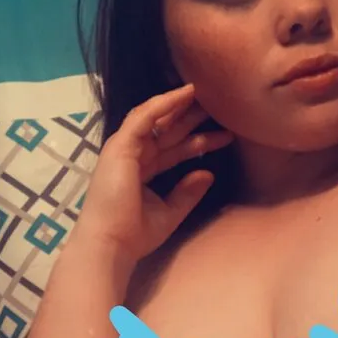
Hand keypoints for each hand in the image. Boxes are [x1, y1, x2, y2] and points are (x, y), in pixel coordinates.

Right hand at [75, 84, 233, 260]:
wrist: (112, 245)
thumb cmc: (135, 234)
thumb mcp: (170, 212)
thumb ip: (188, 192)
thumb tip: (208, 174)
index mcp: (143, 171)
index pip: (174, 150)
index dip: (199, 142)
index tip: (226, 135)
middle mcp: (133, 156)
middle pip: (168, 132)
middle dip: (194, 119)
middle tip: (222, 107)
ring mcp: (124, 149)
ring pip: (156, 119)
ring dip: (180, 105)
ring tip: (205, 92)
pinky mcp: (120, 147)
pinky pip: (144, 117)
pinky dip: (163, 104)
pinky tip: (185, 93)